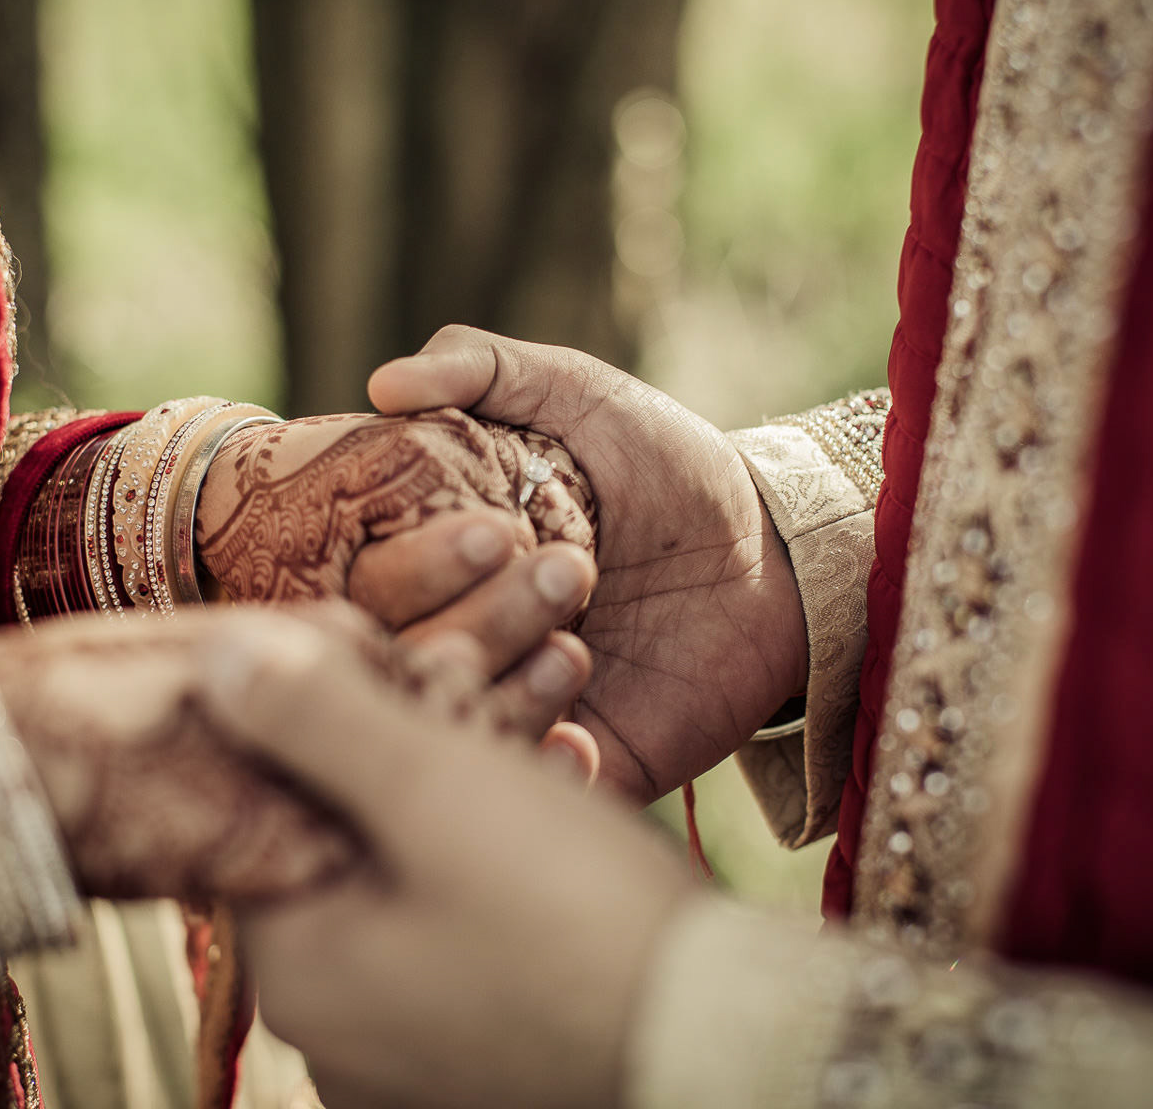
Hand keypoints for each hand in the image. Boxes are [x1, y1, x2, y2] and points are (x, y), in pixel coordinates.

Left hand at [209, 614, 700, 1108]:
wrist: (725, 1039)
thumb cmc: (575, 915)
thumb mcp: (434, 787)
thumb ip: (312, 718)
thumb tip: (211, 660)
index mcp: (296, 970)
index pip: (264, 804)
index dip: (324, 706)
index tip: (395, 648)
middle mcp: (334, 1027)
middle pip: (343, 833)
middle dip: (410, 734)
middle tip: (481, 666)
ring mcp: (410, 1046)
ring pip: (413, 869)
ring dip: (467, 779)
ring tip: (543, 716)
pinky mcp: (483, 1045)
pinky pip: (465, 919)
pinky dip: (502, 849)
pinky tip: (565, 787)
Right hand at [368, 326, 808, 800]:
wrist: (777, 548)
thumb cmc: (667, 462)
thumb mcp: (579, 393)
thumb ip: (484, 368)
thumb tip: (383, 383)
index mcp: (441, 555)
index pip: (375, 581)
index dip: (414, 564)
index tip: (493, 530)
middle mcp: (461, 630)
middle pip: (407, 655)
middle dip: (475, 618)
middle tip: (568, 571)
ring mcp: (516, 698)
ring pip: (460, 722)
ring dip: (510, 686)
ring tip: (580, 647)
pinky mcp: (581, 756)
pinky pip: (529, 785)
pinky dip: (544, 767)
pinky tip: (582, 736)